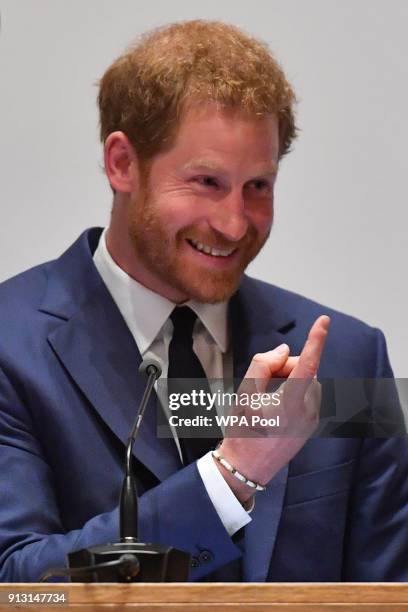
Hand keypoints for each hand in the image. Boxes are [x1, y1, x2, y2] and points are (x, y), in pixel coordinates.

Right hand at [215, 315, 329, 501]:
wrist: (247, 467)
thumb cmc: (242, 430)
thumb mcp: (243, 394)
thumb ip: (263, 365)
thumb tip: (284, 350)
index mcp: (290, 404)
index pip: (306, 364)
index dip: (315, 340)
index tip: (323, 321)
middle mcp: (308, 411)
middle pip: (304, 369)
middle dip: (285, 367)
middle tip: (262, 382)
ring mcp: (313, 418)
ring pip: (307, 380)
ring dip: (289, 378)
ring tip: (266, 397)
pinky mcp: (312, 423)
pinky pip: (308, 393)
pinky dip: (294, 390)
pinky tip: (275, 406)